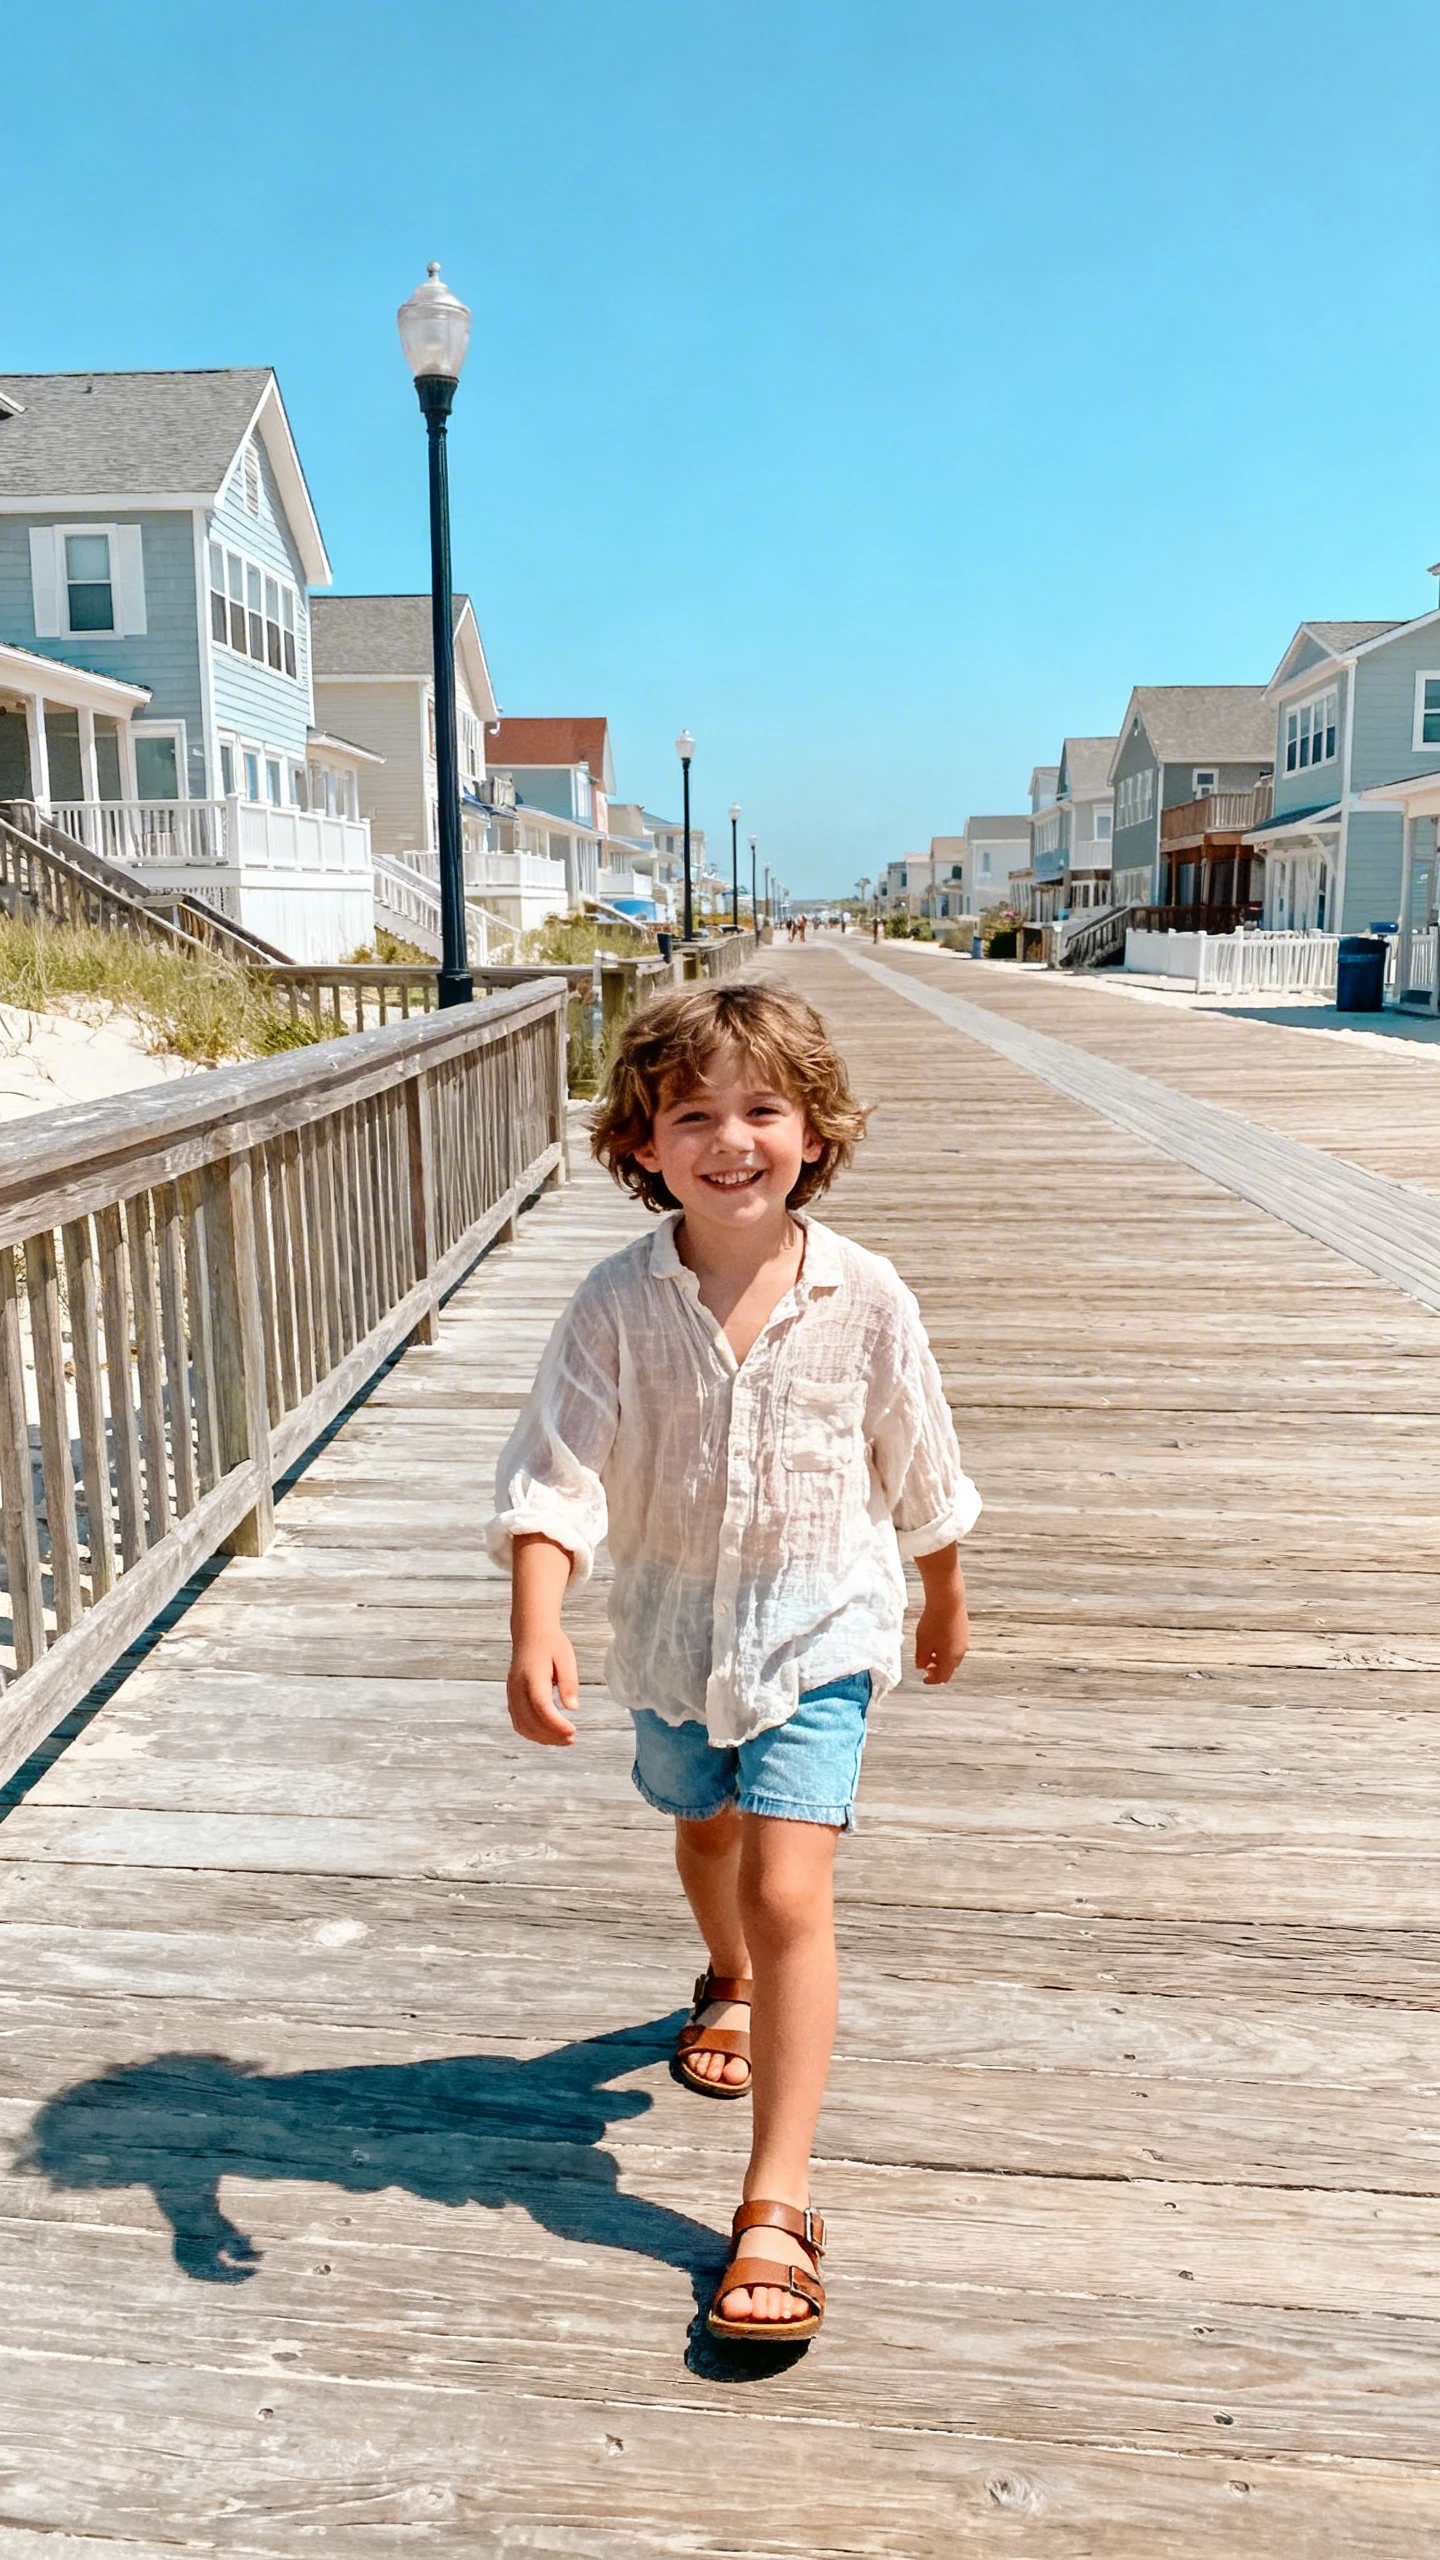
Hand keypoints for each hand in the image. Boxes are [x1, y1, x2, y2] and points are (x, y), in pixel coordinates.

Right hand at [507, 1632, 580, 1744]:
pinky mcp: (512, 1697)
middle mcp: (518, 1687)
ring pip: (523, 1725)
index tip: (572, 1731)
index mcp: (532, 1676)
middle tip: (571, 1739)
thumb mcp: (566, 1658)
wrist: (530, 1632)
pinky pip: (518, 1721)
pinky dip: (531, 1733)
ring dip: (542, 1737)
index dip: (557, 1725)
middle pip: (531, 1721)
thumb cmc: (550, 1644)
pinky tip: (547, 1734)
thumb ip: (569, 1683)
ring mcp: (512, 1693)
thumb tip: (573, 1708)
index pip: (542, 1708)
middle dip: (552, 1735)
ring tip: (562, 1739)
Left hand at [914, 1544, 969, 1684]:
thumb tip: (921, 1666)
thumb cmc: (933, 1622)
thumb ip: (921, 1658)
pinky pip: (956, 1645)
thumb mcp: (922, 1643)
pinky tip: (937, 1640)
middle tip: (926, 1666)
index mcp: (950, 1659)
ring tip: (930, 1652)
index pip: (942, 1677)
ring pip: (953, 1656)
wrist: (948, 1600)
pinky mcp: (964, 1630)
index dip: (932, 1680)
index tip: (924, 1678)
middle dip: (937, 1669)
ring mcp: (964, 1641)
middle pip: (949, 1668)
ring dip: (942, 1658)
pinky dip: (947, 1648)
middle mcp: (961, 1652)